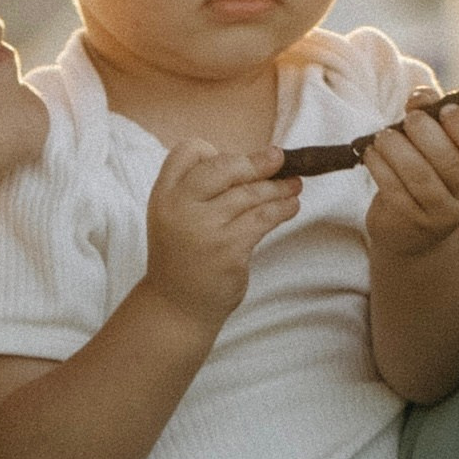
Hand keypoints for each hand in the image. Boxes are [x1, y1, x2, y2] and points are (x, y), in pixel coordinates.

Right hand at [141, 138, 300, 332]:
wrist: (177, 307)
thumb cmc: (184, 257)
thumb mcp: (176, 216)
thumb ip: (201, 190)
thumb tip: (255, 161)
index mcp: (163, 194)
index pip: (188, 151)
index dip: (212, 150)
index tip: (234, 163)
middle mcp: (180, 207)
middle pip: (224, 166)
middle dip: (257, 161)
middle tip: (279, 158)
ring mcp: (204, 229)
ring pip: (250, 193)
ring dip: (279, 186)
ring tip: (294, 185)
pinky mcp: (229, 249)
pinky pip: (263, 218)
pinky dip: (283, 209)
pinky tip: (291, 206)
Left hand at [363, 95, 458, 261]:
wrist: (410, 226)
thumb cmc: (427, 169)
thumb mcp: (436, 141)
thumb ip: (432, 113)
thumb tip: (420, 97)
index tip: (445, 109)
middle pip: (449, 162)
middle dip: (425, 134)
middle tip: (408, 119)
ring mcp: (442, 214)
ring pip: (420, 177)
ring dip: (398, 149)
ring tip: (383, 136)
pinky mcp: (413, 222)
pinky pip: (395, 191)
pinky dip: (381, 168)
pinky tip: (372, 154)